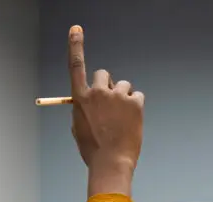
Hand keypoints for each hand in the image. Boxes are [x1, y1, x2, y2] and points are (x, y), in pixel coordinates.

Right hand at [68, 26, 143, 196]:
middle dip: (108, 86)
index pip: (75, 66)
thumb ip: (84, 109)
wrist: (111, 162)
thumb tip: (91, 101)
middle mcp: (98, 93)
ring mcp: (117, 96)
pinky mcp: (134, 102)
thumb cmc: (93, 149)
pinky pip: (137, 96)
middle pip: (104, 75)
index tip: (76, 29)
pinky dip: (135, 106)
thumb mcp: (80, 127)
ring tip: (121, 120)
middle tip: (111, 104)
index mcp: (80, 99)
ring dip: (123, 98)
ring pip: (123, 86)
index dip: (75, 45)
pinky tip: (131, 122)